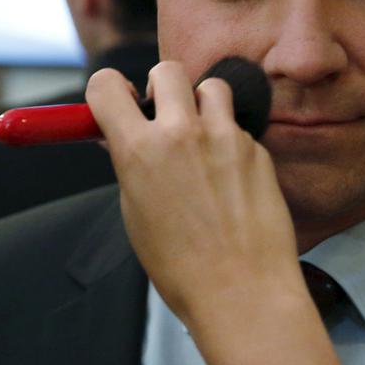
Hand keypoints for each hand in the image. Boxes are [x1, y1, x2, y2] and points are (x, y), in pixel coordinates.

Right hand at [85, 61, 360, 364]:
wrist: (242, 293)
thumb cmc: (180, 266)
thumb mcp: (135, 212)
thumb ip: (129, 164)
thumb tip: (118, 135)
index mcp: (138, 149)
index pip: (106, 86)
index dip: (107, 91)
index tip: (116, 102)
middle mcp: (181, 133)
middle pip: (167, 71)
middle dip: (159, 86)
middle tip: (161, 114)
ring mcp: (225, 138)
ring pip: (211, 88)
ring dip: (201, 104)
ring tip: (200, 139)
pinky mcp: (257, 151)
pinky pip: (239, 127)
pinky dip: (230, 142)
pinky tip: (228, 180)